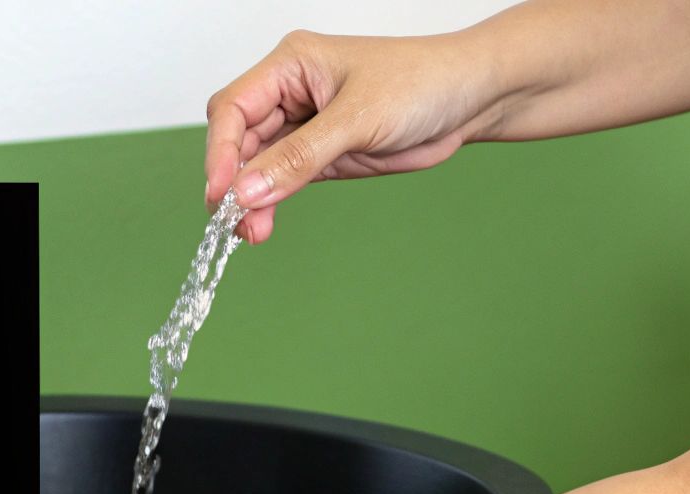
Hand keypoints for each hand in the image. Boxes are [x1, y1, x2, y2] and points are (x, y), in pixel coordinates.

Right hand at [204, 30, 502, 243]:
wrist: (468, 100)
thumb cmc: (420, 84)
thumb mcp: (357, 120)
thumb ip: (300, 157)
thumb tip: (248, 190)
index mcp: (291, 65)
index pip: (234, 107)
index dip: (220, 150)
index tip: (222, 191)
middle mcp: (291, 93)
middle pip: (239, 139)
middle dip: (233, 180)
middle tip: (233, 220)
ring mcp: (306, 126)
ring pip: (258, 165)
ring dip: (251, 199)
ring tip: (249, 232)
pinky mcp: (324, 156)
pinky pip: (285, 180)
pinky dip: (272, 202)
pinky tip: (263, 224)